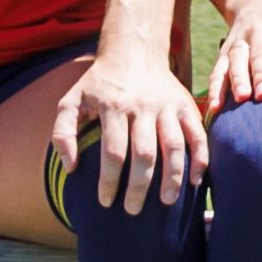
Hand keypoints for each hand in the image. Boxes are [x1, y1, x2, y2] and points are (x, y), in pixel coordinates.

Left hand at [55, 47, 210, 216]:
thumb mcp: (70, 101)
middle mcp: (143, 106)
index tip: (106, 202)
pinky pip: (197, 133)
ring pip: (174, 145)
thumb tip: (70, 167)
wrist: (133, 51)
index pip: (113, 151)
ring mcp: (167, 105)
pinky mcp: (185, 104)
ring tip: (168, 202)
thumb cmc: (98, 83)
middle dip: (140, 185)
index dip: (110, 180)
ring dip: (173, 176)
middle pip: (145, 152)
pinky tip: (196, 180)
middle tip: (133, 210)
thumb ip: (62, 133)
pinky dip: (200, 157)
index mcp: (113, 106)